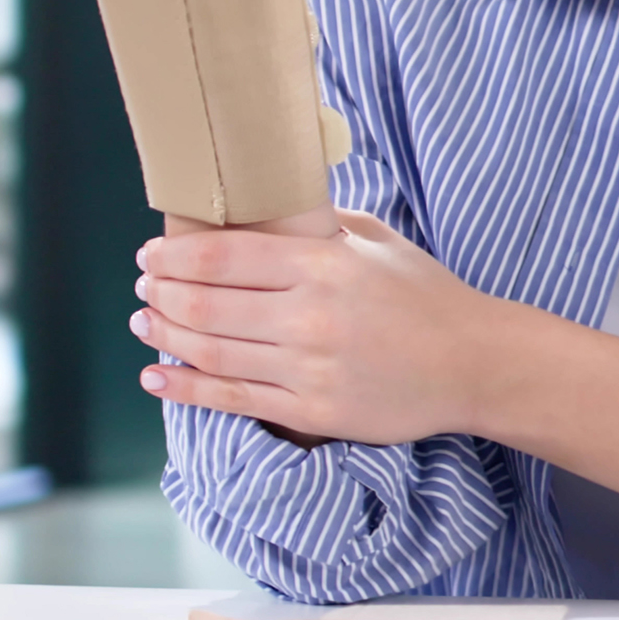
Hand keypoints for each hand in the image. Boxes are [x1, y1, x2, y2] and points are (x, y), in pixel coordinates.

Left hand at [131, 211, 508, 445]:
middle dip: (161, 293)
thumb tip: (267, 208)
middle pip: (204, 305)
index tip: (149, 254)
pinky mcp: (312, 411)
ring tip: (145, 321)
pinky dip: (185, 387)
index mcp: (325, 264)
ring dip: (164, 334)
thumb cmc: (427, 296)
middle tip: (144, 286)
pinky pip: (232, 399)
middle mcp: (310, 315)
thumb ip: (322, 224)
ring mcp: (309, 368)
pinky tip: (157, 374)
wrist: (474, 362)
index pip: (222, 257)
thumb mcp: (379, 241)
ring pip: (209, 351)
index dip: (172, 256)